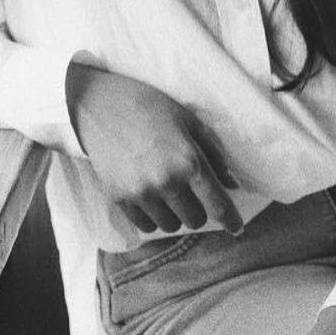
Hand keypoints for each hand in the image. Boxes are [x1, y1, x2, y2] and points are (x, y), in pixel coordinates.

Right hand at [65, 62, 243, 236]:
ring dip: (174, 214)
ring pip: (170, 226)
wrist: (99, 105)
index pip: (218, 204)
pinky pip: (145, 226)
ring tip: (166, 191)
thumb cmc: (149, 107)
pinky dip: (153, 217)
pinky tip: (149, 197)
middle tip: (190, 192)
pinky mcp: (120, 199)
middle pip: (195, 220)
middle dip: (198, 209)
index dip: (231, 221)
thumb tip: (230, 183)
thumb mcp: (188, 122)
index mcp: (188, 161)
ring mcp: (141, 193)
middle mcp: (166, 182)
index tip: (236, 229)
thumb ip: (212, 154)